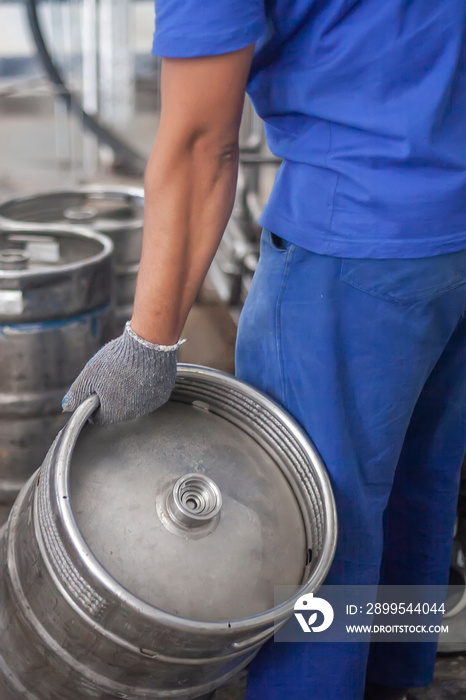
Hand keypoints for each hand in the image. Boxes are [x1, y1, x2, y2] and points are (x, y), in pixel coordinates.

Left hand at [62, 323, 182, 424]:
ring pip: (136, 403)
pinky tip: (142, 372)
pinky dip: (146, 387)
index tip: (96, 390)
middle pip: (118, 411)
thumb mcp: (90, 374)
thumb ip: (77, 392)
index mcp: (115, 413)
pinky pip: (151, 395)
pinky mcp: (164, 393)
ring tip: (128, 372)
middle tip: (112, 377)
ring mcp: (152, 404)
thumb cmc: (118, 359)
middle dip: (113, 398)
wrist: (149, 343)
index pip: (100, 418)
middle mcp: (135, 413)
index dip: (95, 404)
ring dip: (130, 393)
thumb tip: (65, 406)